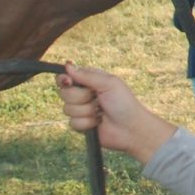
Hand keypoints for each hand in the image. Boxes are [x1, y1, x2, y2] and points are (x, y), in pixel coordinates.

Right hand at [55, 64, 175, 163]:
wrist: (131, 128)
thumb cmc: (124, 103)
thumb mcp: (108, 84)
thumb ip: (86, 75)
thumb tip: (68, 66)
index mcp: (90, 80)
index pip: (66, 76)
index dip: (64, 79)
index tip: (69, 82)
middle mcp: (83, 94)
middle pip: (64, 93)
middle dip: (80, 97)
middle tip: (96, 99)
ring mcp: (81, 110)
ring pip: (67, 109)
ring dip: (86, 111)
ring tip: (100, 112)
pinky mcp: (81, 125)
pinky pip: (72, 123)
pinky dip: (87, 123)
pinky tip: (98, 122)